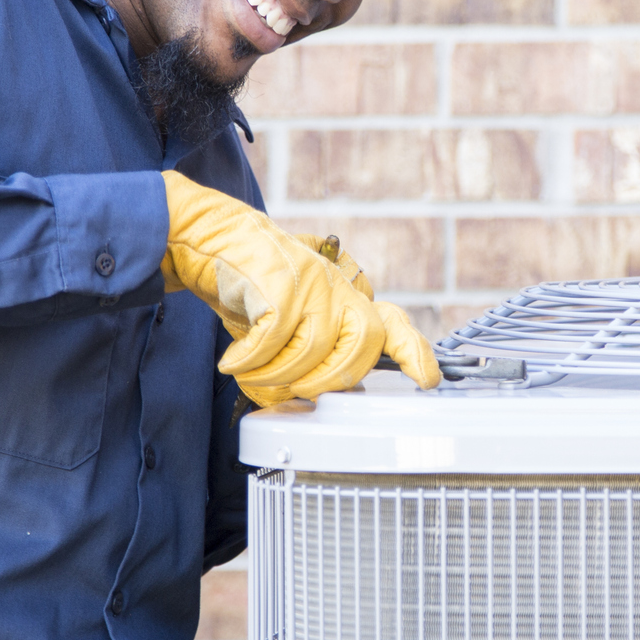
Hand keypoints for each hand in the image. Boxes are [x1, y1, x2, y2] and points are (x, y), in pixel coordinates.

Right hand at [160, 174, 437, 403]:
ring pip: (313, 350)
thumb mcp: (288, 322)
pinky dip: (250, 360)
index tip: (428, 380)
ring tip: (249, 374)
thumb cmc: (251, 290)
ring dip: (276, 374)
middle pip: (361, 346)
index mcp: (345, 299)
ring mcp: (313, 283)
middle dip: (329, 380)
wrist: (211, 242)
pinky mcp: (282, 283)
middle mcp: (337, 288)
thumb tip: (307, 397)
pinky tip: (233, 361)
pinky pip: (273, 339)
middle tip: (294, 389)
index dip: (413, 353)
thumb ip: (308, 354)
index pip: (392, 323)